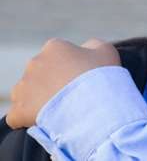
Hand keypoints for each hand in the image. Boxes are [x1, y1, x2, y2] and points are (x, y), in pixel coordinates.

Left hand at [6, 38, 120, 128]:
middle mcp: (34, 63)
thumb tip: (85, 48)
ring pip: (27, 93)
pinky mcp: (19, 109)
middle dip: (53, 83)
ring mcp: (24, 87)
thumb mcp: (106, 51)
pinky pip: (19, 115)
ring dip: (40, 100)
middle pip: (42, 73)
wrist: (93, 106)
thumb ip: (93, 45)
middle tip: (73, 96)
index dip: (70, 68)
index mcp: (55, 48)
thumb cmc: (102, 77)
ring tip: (61, 110)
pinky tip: (47, 121)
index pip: (58, 55)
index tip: (82, 80)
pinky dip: (29, 119)